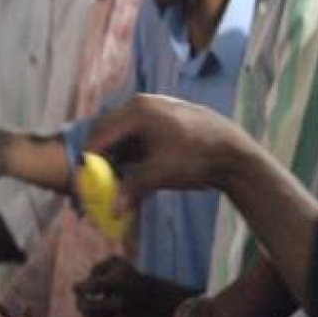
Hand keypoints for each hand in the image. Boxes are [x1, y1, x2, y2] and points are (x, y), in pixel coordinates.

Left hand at [73, 257, 153, 316]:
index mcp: (120, 282)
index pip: (92, 287)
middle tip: (80, 300)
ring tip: (86, 311)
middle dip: (80, 303)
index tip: (77, 287)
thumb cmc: (129, 277)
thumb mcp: (116, 263)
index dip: (80, 288)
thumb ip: (96, 269)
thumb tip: (79, 286)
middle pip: (89, 307)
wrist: (154, 300)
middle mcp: (122, 302)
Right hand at [87, 94, 255, 207]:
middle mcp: (143, 105)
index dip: (89, 158)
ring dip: (117, 156)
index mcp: (138, 111)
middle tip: (96, 181)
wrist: (234, 150)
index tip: (83, 180)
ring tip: (114, 180)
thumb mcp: (160, 174)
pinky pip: (138, 135)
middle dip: (101, 157)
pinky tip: (134, 171)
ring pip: (124, 133)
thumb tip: (112, 211)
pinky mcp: (165, 119)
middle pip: (109, 130)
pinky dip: (132, 153)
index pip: (101, 133)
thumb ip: (132, 189)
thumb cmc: (196, 156)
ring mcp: (155, 110)